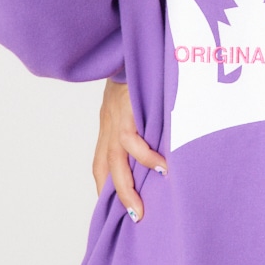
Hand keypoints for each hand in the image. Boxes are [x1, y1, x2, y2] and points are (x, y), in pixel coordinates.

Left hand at [92, 79, 166, 223]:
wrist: (131, 46)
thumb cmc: (141, 72)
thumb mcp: (138, 100)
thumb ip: (143, 120)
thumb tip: (164, 141)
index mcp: (109, 125)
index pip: (100, 163)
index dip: (105, 187)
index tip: (114, 209)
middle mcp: (109, 125)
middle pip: (106, 168)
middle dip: (118, 197)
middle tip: (134, 218)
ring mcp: (115, 119)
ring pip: (115, 162)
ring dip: (126, 188)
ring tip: (139, 209)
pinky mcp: (127, 111)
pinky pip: (132, 141)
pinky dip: (145, 157)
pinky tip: (162, 169)